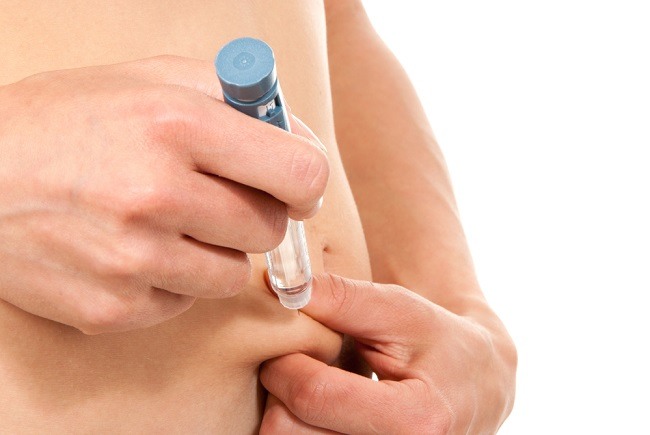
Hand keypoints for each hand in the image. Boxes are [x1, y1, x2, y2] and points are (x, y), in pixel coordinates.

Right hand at [0, 56, 327, 333]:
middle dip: (252, 213)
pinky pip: (184, 303)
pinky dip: (171, 280)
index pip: (299, 172)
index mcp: (175, 126)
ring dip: (213, 250)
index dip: (305, 181)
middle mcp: (155, 195)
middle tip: (215, 197)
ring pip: (231, 274)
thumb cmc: (67, 119)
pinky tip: (131, 250)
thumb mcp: (150, 79)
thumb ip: (236, 100)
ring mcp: (132, 261)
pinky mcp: (112, 309)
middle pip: (267, 229)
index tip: (294, 186)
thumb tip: (299, 139)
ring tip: (166, 222)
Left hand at [260, 274, 516, 433]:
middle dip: (282, 390)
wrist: (477, 386)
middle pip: (289, 431)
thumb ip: (344, 298)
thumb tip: (286, 287)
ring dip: (290, 412)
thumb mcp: (401, 309)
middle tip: (302, 365)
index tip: (284, 345)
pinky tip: (327, 408)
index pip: (313, 397)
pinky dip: (305, 426)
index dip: (284, 364)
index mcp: (414, 420)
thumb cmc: (439, 342)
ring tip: (320, 387)